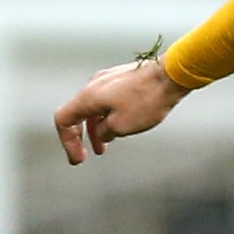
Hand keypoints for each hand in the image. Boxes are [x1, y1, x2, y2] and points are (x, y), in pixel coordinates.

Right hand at [53, 60, 191, 163]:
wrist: (170, 75)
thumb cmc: (146, 99)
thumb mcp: (120, 126)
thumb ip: (104, 133)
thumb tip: (103, 133)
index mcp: (88, 97)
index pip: (63, 120)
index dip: (67, 142)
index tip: (78, 158)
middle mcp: (94, 85)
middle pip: (77, 113)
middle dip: (81, 137)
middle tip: (84, 154)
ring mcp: (109, 79)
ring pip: (94, 107)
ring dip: (96, 128)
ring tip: (105, 145)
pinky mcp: (123, 78)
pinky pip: (107, 100)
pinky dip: (107, 116)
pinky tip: (120, 126)